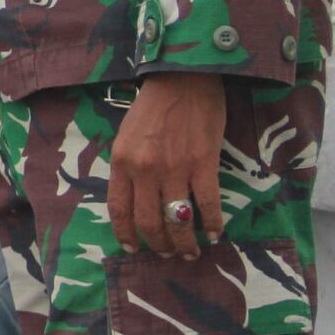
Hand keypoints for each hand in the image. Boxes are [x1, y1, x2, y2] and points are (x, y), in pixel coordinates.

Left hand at [110, 72, 227, 257]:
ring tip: (191, 251)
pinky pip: (208, 205)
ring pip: (177, 220)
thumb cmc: (153, 107)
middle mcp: (144, 169)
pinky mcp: (203, 164)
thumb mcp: (127, 137)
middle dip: (159, 245)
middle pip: (149, 221)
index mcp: (122, 162)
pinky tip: (215, 234)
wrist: (182, 80)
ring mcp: (174, 168)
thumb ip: (129, 168)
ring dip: (184, 243)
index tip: (132, 249)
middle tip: (169, 254)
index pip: (119, 209)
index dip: (125, 235)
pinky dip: (212, 225)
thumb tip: (135, 201)